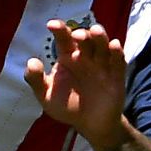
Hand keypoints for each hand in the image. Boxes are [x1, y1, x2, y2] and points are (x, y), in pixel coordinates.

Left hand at [27, 19, 126, 147]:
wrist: (90, 125)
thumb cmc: (67, 107)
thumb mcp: (46, 96)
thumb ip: (36, 80)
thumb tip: (31, 62)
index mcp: (68, 57)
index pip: (64, 39)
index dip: (60, 30)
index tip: (51, 25)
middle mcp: (86, 57)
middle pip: (85, 39)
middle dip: (82, 34)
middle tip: (77, 35)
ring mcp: (102, 65)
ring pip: (103, 45)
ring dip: (100, 37)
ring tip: (95, 31)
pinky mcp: (116, 76)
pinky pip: (118, 61)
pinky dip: (117, 52)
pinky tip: (114, 45)